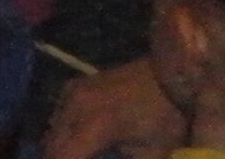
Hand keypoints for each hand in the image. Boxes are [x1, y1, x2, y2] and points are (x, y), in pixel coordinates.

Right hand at [44, 57, 185, 158]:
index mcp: (95, 124)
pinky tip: (79, 145)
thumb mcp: (151, 155)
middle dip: (59, 157)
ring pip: (52, 133)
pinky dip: (64, 135)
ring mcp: (71, 92)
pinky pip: (58, 117)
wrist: (172, 74)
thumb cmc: (168, 118)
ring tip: (77, 155)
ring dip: (60, 150)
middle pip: (52, 147)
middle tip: (81, 158)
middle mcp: (74, 105)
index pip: (62, 157)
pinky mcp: (73, 86)